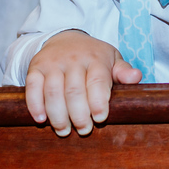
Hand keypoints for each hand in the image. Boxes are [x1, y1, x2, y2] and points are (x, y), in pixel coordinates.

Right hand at [25, 31, 141, 136]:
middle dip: (79, 115)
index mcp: (95, 58)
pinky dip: (35, 105)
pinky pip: (32, 87)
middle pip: (74, 91)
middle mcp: (73, 59)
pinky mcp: (35, 67)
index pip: (98, 81)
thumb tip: (136, 77)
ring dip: (58, 116)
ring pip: (53, 92)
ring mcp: (52, 63)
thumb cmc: (92, 56)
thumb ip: (123, 71)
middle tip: (84, 130)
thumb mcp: (112, 59)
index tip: (101, 118)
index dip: (99, 102)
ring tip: (64, 130)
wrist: (65, 38)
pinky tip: (41, 119)